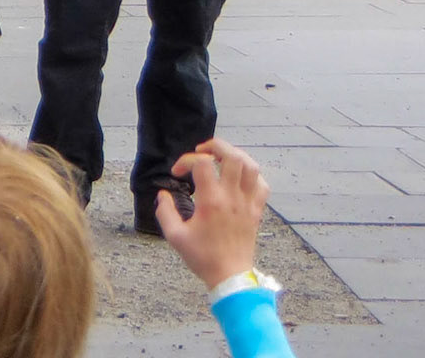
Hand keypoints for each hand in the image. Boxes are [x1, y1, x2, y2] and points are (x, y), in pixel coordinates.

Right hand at [157, 138, 267, 287]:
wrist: (231, 278)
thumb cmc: (203, 258)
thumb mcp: (175, 237)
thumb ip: (165, 212)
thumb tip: (162, 194)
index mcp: (211, 201)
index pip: (202, 163)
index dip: (186, 161)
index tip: (177, 173)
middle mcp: (232, 197)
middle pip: (232, 155)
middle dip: (215, 146)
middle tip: (202, 151)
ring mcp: (247, 203)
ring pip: (251, 166)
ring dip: (235, 156)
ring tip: (222, 159)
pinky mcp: (257, 212)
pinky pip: (262, 185)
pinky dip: (252, 176)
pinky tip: (240, 179)